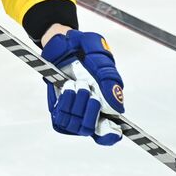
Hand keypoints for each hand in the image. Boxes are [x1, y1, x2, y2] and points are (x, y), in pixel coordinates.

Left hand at [41, 30, 124, 145]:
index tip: (114, 129)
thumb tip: (118, 108)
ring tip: (76, 83)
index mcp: (106, 104)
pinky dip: (65, 103)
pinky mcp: (57, 109)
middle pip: (91, 129)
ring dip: (77, 103)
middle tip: (87, 86)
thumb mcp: (101, 58)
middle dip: (91, 110)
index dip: (111, 135)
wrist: (61, 41)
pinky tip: (67, 86)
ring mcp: (72, 112)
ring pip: (76, 125)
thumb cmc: (85, 49)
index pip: (109, 133)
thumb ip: (111, 80)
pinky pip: (60, 118)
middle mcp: (89, 112)